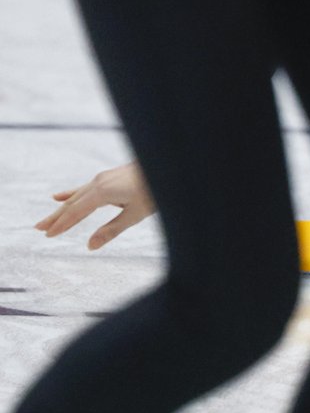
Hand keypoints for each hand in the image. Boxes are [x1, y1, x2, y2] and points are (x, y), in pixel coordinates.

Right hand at [34, 161, 155, 249]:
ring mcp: (104, 177)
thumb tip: (90, 246)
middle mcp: (99, 182)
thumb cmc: (155, 191)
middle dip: (56, 216)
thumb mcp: (135, 214)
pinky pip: (86, 187)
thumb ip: (112, 230)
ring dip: (62, 207)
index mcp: (103, 192)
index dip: (62, 224)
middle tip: (39, 228)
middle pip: (73, 203)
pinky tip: (60, 196)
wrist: (168, 166)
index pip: (77, 212)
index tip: (48, 235)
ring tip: (48, 218)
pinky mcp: (109, 176)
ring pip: (78, 195)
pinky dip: (72, 193)